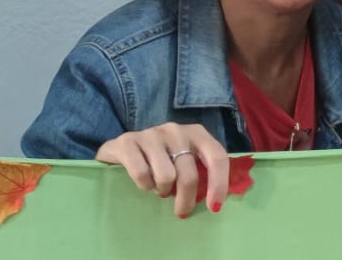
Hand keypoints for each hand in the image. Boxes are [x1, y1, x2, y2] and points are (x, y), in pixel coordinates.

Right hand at [95, 122, 229, 218]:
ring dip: (163, 190)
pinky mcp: (128, 141)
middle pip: (189, 174)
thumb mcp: (185, 160)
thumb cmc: (162, 158)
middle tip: (181, 211)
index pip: (217, 157)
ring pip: (166, 177)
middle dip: (186, 199)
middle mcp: (176, 130)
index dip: (219, 184)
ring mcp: (151, 134)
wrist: (122, 146)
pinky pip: (142, 175)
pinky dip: (144, 186)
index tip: (214, 207)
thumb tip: (216, 202)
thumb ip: (201, 172)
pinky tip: (144, 182)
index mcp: (196, 133)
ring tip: (159, 189)